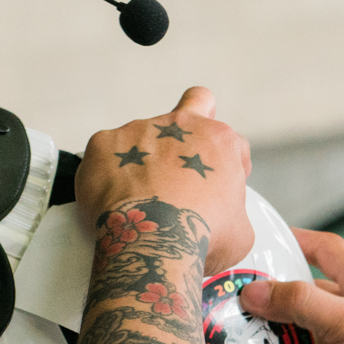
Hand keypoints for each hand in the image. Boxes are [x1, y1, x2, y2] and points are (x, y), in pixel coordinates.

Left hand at [78, 87, 254, 272]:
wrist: (155, 241)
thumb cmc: (201, 236)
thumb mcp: (239, 232)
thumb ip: (231, 213)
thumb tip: (221, 222)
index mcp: (219, 141)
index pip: (229, 143)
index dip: (226, 165)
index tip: (215, 186)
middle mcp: (180, 125)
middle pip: (196, 102)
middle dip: (194, 120)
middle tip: (183, 155)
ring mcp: (139, 129)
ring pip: (141, 139)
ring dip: (142, 162)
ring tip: (137, 200)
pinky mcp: (103, 143)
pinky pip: (104, 156)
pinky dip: (107, 175)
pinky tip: (111, 200)